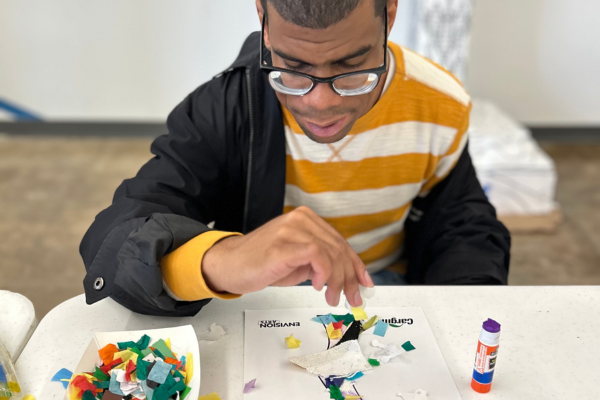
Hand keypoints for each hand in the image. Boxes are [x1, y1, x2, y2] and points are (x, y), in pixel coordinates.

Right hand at [201, 206, 373, 306]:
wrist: (229, 264)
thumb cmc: (262, 263)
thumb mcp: (299, 261)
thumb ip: (322, 262)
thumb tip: (349, 278)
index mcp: (306, 219)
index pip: (340, 242)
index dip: (356, 264)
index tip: (364, 282)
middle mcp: (300, 220)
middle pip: (339, 248)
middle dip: (350, 277)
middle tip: (353, 298)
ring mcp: (291, 230)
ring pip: (331, 253)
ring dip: (338, 280)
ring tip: (333, 297)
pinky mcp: (283, 245)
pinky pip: (316, 255)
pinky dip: (324, 273)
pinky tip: (318, 286)